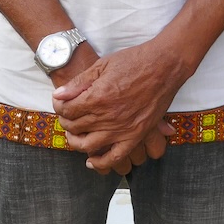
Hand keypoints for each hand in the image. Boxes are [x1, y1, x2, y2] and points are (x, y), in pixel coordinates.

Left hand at [51, 42, 186, 173]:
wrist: (164, 65)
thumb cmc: (134, 61)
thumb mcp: (102, 65)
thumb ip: (79, 82)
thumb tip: (58, 95)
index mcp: (97, 97)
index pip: (67, 110)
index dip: (59, 106)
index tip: (60, 103)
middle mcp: (108, 117)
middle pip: (75, 127)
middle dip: (65, 121)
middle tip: (66, 116)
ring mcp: (122, 129)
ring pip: (89, 145)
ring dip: (76, 142)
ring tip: (74, 135)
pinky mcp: (136, 135)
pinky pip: (115, 157)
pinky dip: (101, 162)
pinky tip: (92, 160)